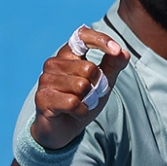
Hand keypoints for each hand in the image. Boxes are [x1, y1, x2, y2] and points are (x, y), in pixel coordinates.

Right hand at [32, 27, 130, 149]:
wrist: (64, 130)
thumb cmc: (82, 101)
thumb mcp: (103, 82)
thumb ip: (113, 65)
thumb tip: (124, 53)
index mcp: (68, 54)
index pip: (82, 35)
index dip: (101, 40)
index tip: (116, 50)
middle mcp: (54, 63)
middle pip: (89, 69)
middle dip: (97, 86)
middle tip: (89, 95)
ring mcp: (45, 80)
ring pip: (81, 86)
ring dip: (88, 100)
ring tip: (80, 104)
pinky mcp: (42, 98)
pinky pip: (73, 102)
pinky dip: (81, 111)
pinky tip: (74, 113)